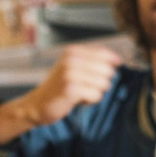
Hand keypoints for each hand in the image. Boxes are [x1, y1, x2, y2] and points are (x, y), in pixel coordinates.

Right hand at [0, 45, 121, 145]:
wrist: (37, 105)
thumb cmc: (59, 87)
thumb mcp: (73, 68)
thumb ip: (93, 61)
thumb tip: (119, 61)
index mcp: (72, 51)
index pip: (104, 53)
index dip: (113, 63)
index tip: (115, 68)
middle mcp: (71, 59)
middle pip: (107, 70)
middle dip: (102, 82)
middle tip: (87, 86)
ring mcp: (70, 74)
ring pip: (104, 84)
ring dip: (96, 93)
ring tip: (81, 93)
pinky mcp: (71, 89)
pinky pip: (96, 95)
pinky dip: (90, 101)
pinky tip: (77, 101)